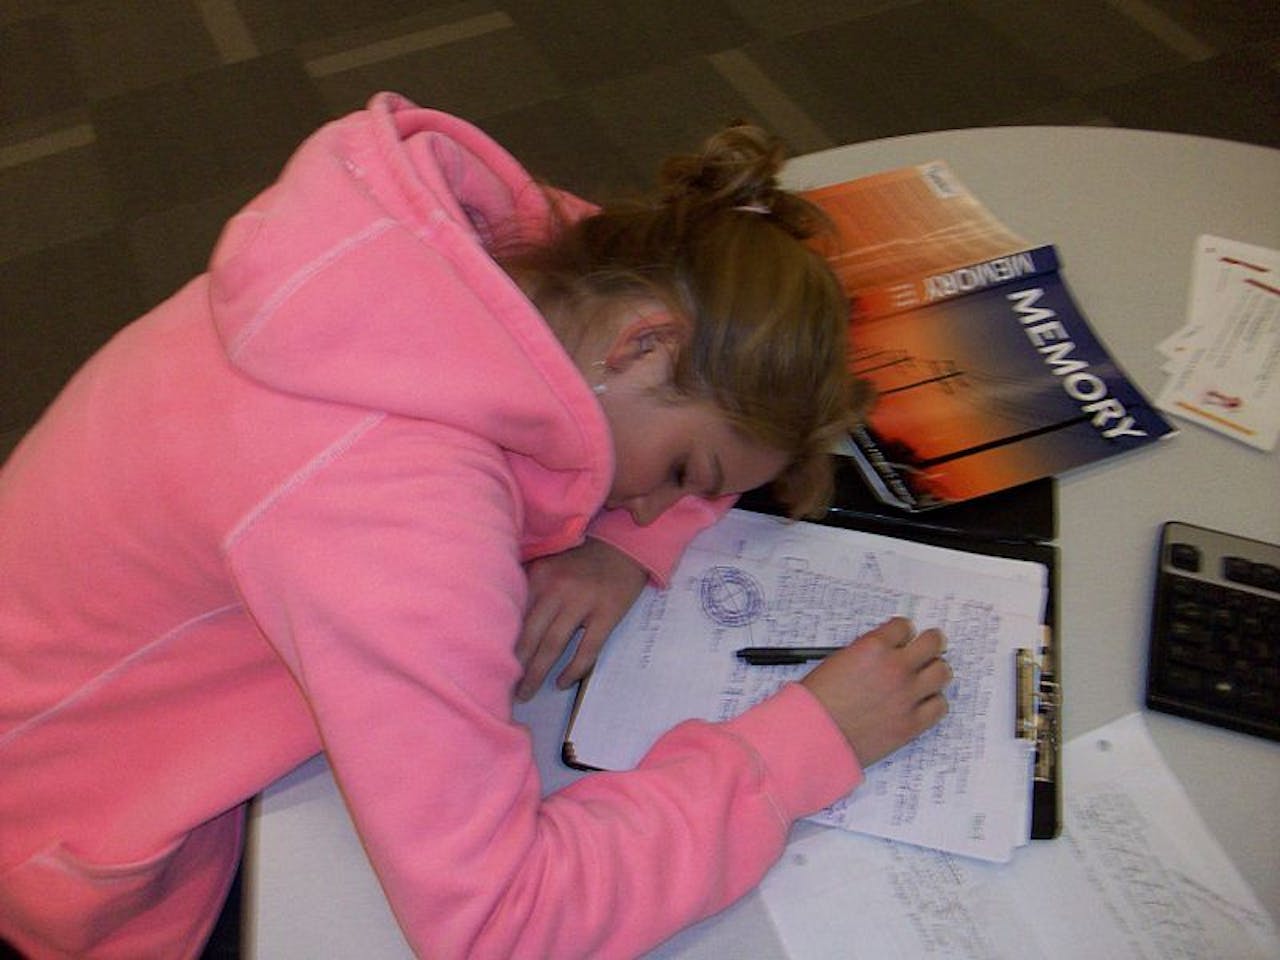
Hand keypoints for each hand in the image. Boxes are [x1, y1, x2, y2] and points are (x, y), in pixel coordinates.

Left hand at [516, 538, 648, 699]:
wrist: (623, 547)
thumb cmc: (581, 561)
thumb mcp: (549, 565)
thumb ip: (528, 587)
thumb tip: (502, 623)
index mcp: (539, 576)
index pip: (514, 616)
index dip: (500, 644)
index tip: (490, 665)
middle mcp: (557, 588)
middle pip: (530, 635)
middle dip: (516, 666)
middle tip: (504, 691)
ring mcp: (584, 601)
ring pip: (554, 645)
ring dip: (538, 673)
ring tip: (526, 693)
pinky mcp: (607, 612)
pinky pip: (587, 649)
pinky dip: (574, 669)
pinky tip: (562, 682)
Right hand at [800, 617, 949, 766]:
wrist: (813, 735)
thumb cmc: (817, 701)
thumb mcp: (838, 661)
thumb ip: (866, 652)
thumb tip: (885, 652)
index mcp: (874, 647)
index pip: (905, 627)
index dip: (904, 632)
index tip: (904, 637)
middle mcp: (895, 667)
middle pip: (933, 643)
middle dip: (931, 643)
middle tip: (929, 647)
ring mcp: (907, 696)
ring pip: (943, 672)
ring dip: (934, 671)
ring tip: (927, 676)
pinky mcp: (912, 723)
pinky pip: (940, 705)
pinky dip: (933, 702)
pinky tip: (922, 702)